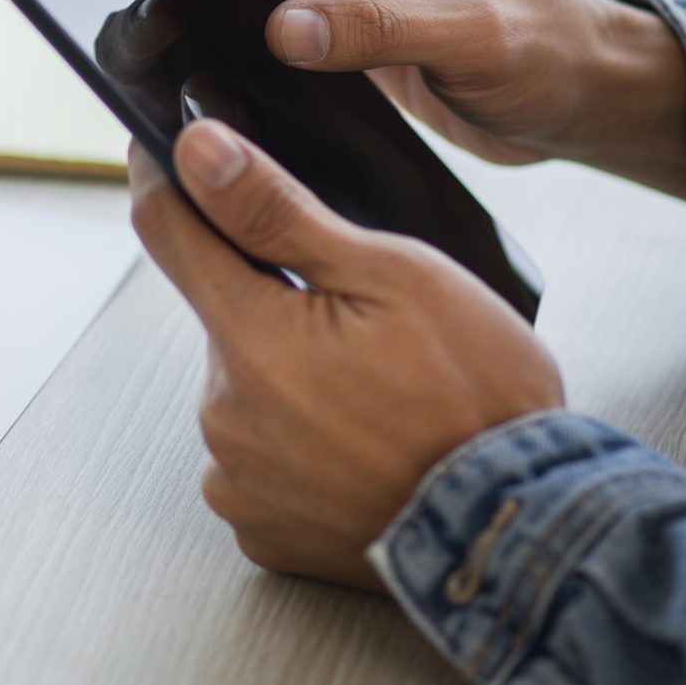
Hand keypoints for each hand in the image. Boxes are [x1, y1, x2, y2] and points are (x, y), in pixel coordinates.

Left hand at [129, 122, 564, 588]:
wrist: (517, 525)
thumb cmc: (476, 398)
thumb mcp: (391, 274)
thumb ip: (277, 210)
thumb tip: (198, 152)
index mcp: (251, 340)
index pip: (168, 231)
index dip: (170, 181)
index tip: (172, 157)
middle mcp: (224, 416)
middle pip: (224, 319)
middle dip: (277, 305)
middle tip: (364, 323)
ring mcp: (240, 482)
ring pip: (246, 393)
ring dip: (292, 380)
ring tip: (378, 396)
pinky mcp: (263, 532)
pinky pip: (261, 463)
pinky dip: (300, 447)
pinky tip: (361, 446)